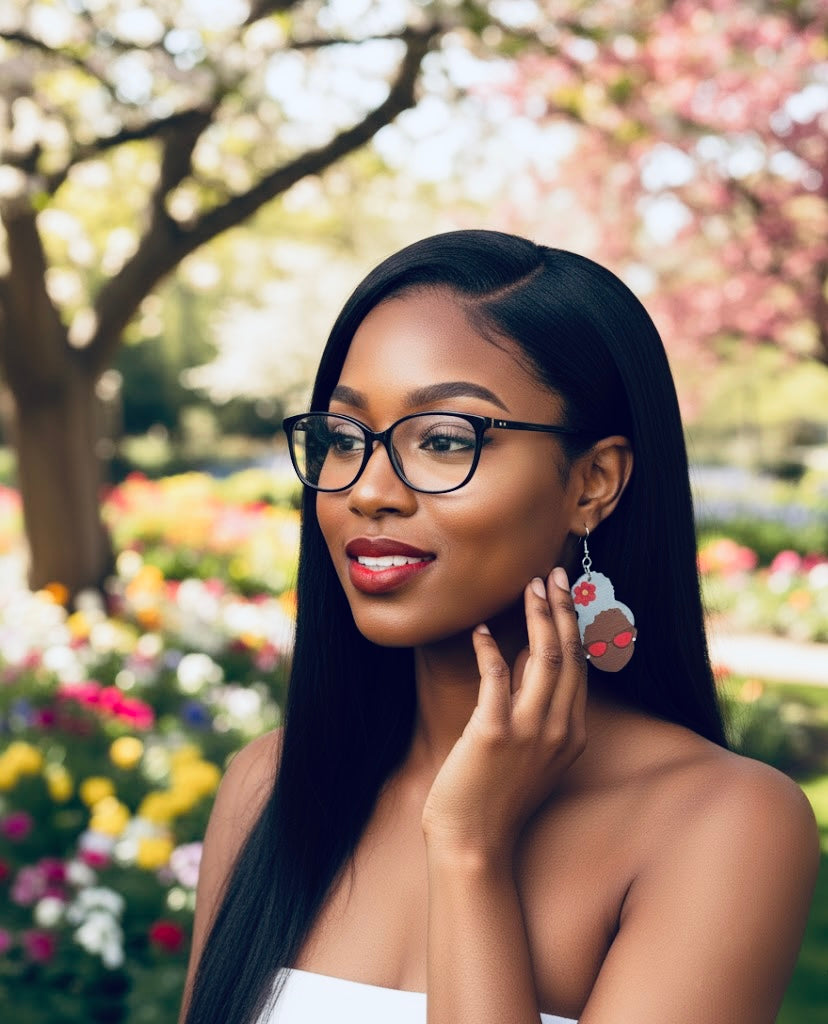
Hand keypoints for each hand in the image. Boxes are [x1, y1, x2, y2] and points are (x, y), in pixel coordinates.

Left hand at [421, 568, 586, 862]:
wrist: (473, 843)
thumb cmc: (495, 796)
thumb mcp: (530, 753)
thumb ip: (535, 711)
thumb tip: (523, 662)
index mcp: (572, 733)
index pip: (580, 667)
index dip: (575, 625)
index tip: (568, 594)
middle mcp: (559, 729)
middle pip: (568, 655)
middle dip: (562, 609)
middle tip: (553, 574)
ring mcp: (529, 732)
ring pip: (542, 659)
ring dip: (538, 617)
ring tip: (529, 585)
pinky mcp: (493, 734)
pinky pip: (496, 678)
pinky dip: (490, 649)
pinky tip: (481, 630)